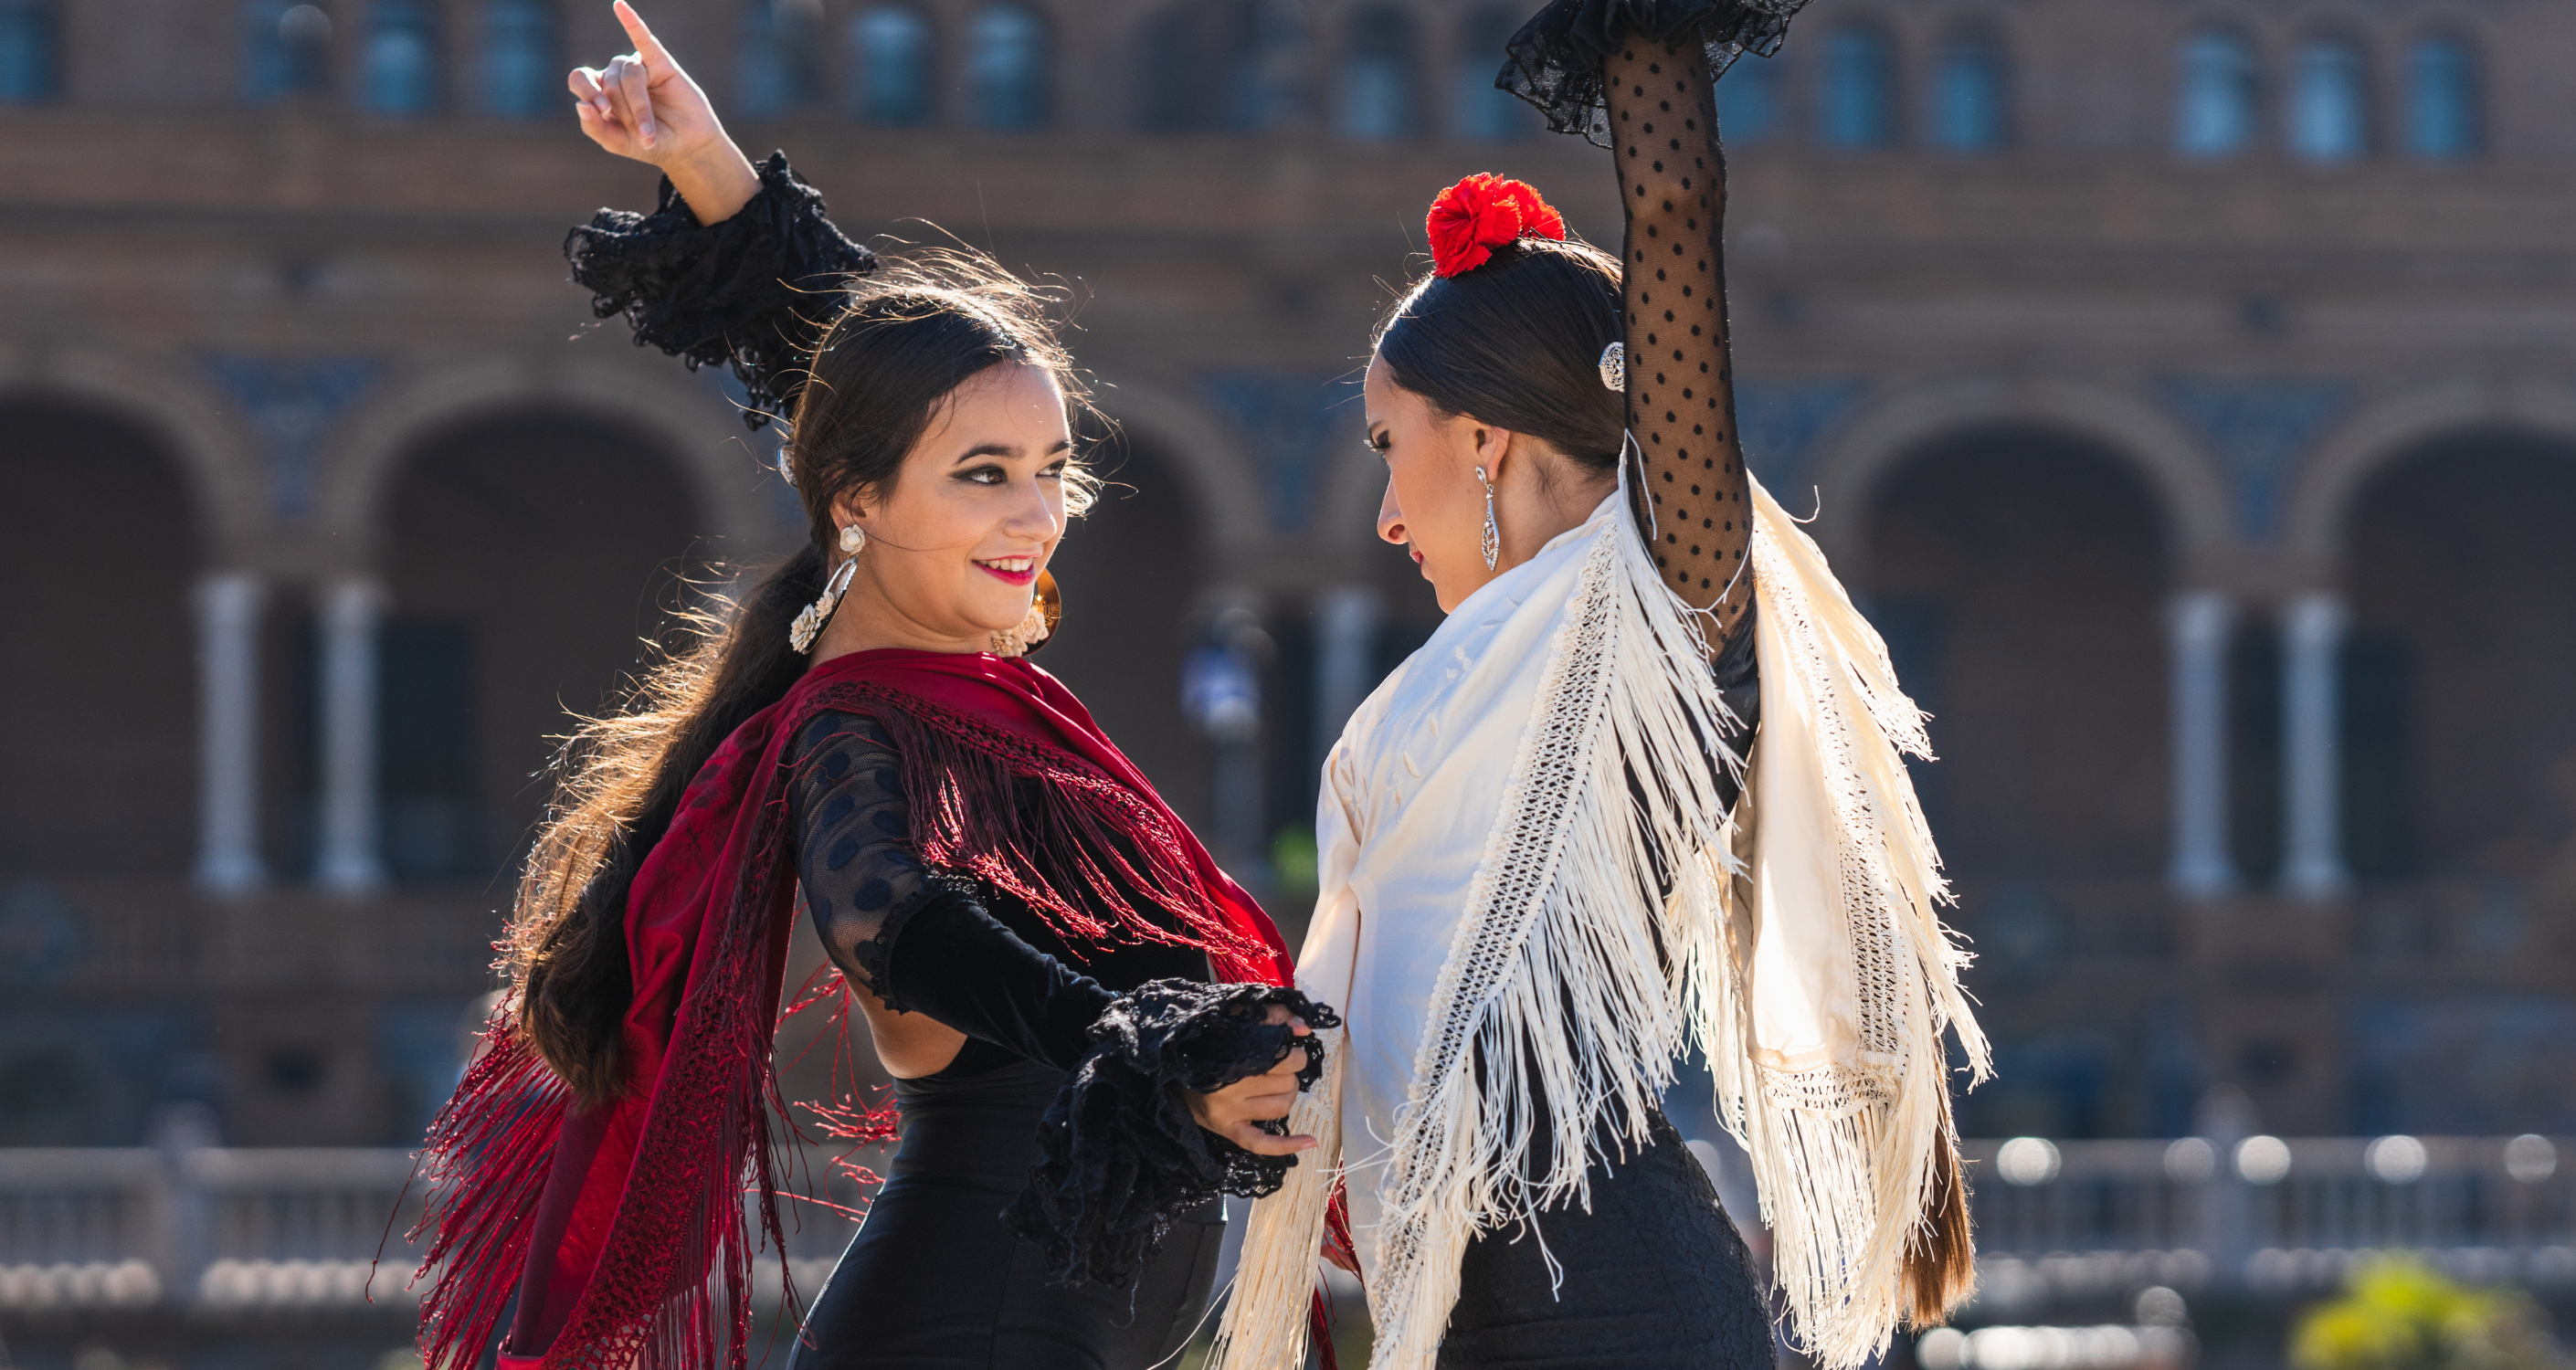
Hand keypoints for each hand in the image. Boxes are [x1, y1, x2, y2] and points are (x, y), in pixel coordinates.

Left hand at [569, 1, 758, 221]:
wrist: (687, 148)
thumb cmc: (651, 144)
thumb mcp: (618, 143)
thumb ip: (594, 128)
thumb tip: (580, 104)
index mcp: (600, 91)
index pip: (580, 79)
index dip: (588, 92)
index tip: (603, 111)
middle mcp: (616, 75)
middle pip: (608, 81)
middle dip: (624, 111)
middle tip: (641, 134)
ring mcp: (638, 67)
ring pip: (628, 74)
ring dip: (639, 107)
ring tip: (649, 133)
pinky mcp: (660, 63)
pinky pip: (643, 39)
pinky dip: (632, 22)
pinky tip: (619, 7)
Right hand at [1184, 1005, 1318, 1157]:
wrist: (1174, 1070)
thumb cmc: (1210, 1045)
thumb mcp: (1238, 1022)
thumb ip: (1273, 1017)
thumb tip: (1304, 1028)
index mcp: (1230, 1058)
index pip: (1284, 1060)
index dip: (1294, 1055)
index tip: (1289, 1051)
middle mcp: (1228, 1088)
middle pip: (1285, 1085)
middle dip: (1290, 1074)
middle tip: (1281, 1068)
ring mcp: (1227, 1113)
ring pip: (1280, 1108)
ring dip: (1288, 1097)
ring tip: (1279, 1087)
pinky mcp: (1228, 1131)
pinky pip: (1261, 1144)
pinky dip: (1287, 1145)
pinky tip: (1310, 1141)